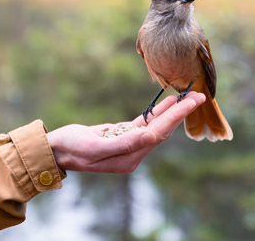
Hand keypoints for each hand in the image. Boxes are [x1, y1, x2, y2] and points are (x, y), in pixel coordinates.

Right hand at [46, 92, 205, 172]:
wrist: (55, 150)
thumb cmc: (72, 148)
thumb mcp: (96, 147)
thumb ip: (124, 143)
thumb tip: (151, 136)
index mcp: (130, 158)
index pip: (159, 133)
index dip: (177, 116)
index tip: (192, 102)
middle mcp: (133, 154)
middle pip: (162, 129)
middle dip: (181, 112)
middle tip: (199, 96)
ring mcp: (129, 145)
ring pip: (156, 125)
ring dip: (172, 111)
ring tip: (189, 97)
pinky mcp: (123, 136)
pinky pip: (144, 123)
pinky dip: (157, 112)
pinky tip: (168, 102)